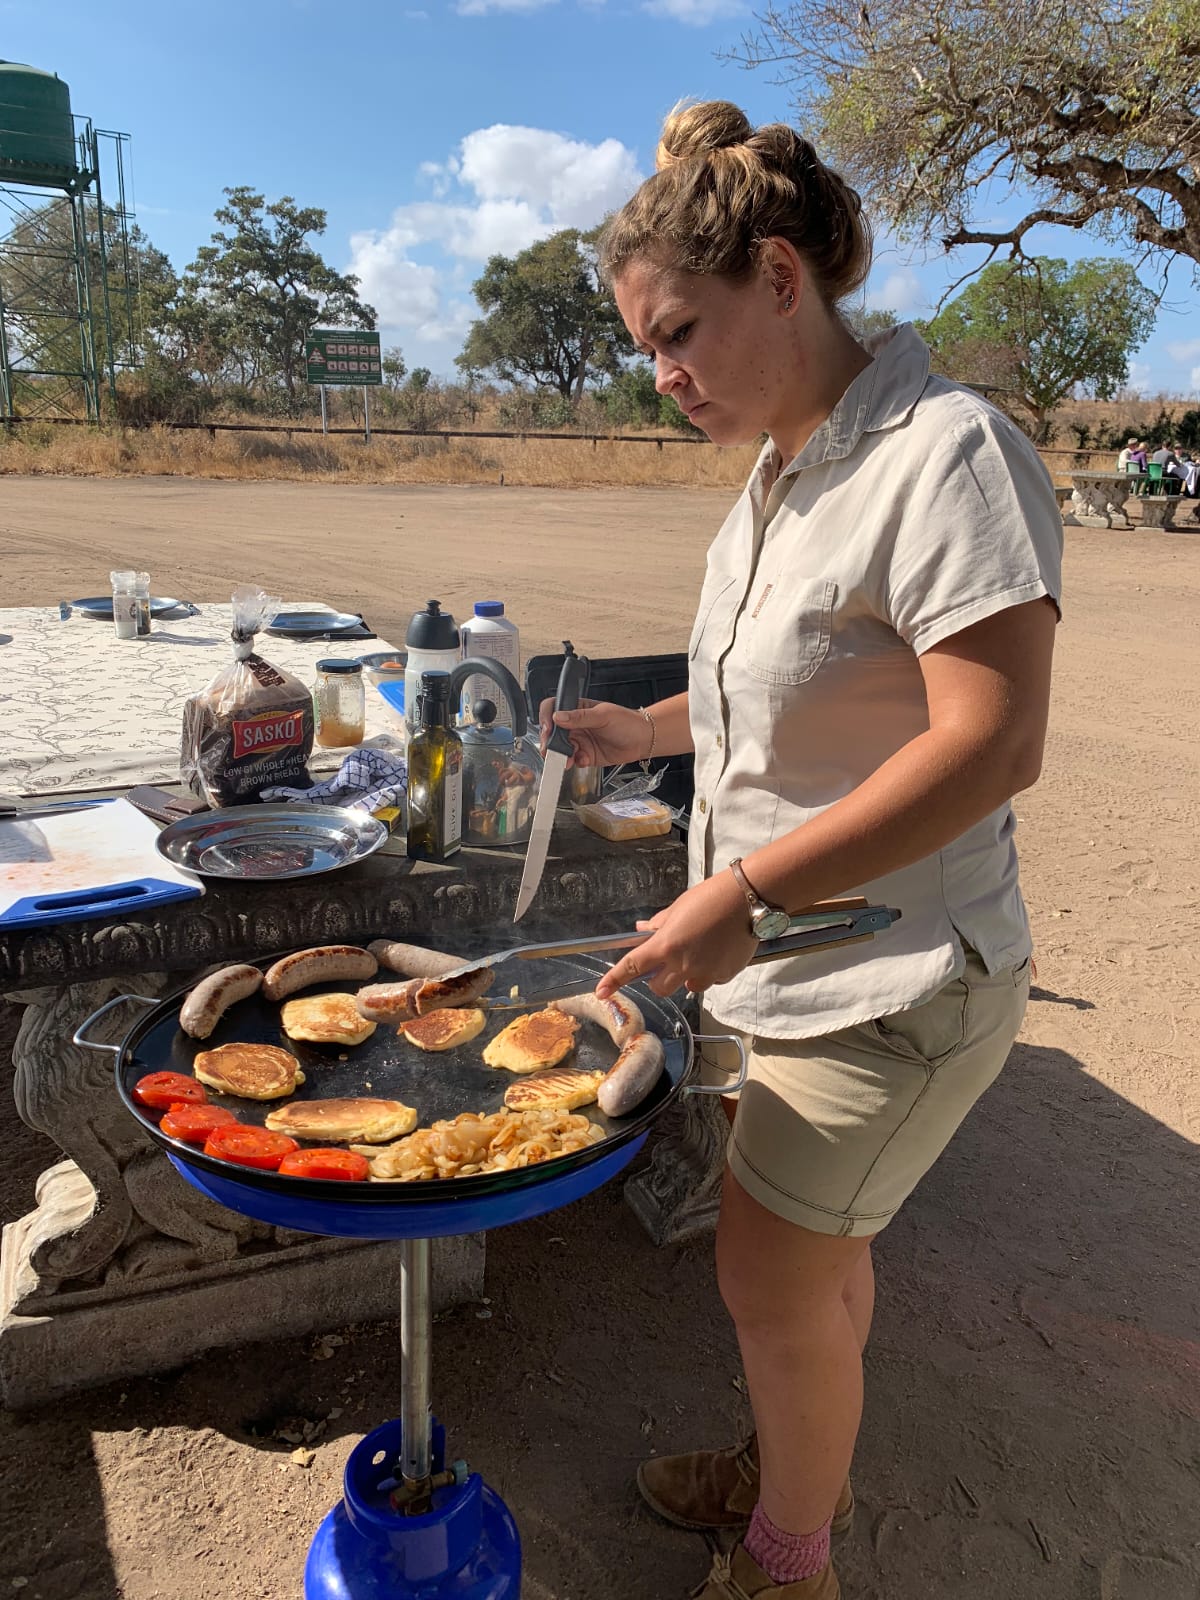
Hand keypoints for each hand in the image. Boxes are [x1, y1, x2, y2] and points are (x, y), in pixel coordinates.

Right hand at [537, 697, 651, 769]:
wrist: (643, 740)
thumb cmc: (627, 722)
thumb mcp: (603, 715)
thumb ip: (579, 717)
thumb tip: (558, 716)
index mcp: (577, 709)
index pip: (553, 708)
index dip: (546, 717)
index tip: (548, 728)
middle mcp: (575, 725)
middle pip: (552, 732)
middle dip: (549, 742)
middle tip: (551, 750)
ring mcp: (580, 741)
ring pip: (560, 749)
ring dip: (560, 755)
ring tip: (567, 759)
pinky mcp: (585, 755)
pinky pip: (573, 760)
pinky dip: (575, 762)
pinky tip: (583, 760)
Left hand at [596, 871, 756, 997]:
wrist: (748, 900)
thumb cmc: (711, 897)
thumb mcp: (678, 907)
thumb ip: (658, 923)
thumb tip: (642, 930)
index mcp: (666, 945)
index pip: (631, 968)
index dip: (613, 981)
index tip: (601, 991)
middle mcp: (682, 965)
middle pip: (659, 987)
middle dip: (657, 978)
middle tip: (665, 962)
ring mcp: (705, 973)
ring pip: (686, 986)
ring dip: (684, 976)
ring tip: (698, 953)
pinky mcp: (725, 975)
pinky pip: (710, 980)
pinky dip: (709, 971)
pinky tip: (717, 951)